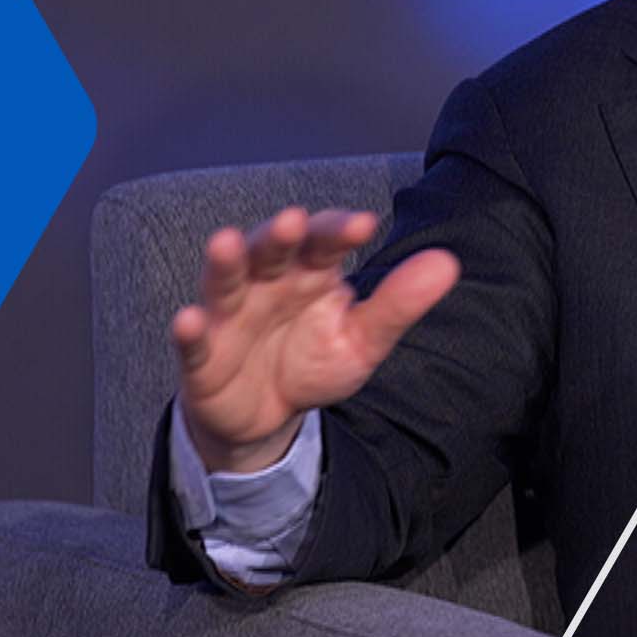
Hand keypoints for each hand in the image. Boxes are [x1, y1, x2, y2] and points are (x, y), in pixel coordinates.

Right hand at [171, 206, 460, 474]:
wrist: (267, 416)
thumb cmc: (313, 361)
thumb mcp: (363, 339)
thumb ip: (399, 304)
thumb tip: (449, 264)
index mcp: (310, 273)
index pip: (324, 242)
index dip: (339, 231)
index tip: (364, 224)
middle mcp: (266, 283)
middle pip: (270, 251)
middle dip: (278, 235)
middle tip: (292, 220)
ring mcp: (230, 316)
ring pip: (225, 282)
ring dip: (225, 262)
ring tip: (226, 242)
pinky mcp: (203, 355)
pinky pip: (193, 341)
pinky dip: (188, 331)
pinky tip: (187, 319)